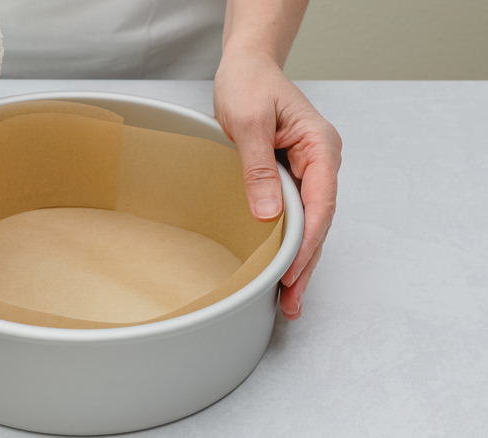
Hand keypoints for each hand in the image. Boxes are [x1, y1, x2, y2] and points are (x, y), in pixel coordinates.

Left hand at [214, 47, 341, 320]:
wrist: (247, 66)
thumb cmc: (249, 84)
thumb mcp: (248, 121)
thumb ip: (258, 168)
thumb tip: (269, 214)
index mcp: (319, 147)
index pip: (321, 204)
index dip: (308, 243)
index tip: (292, 273)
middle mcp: (321, 161)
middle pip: (319, 221)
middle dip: (306, 263)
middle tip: (290, 301)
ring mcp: (309, 170)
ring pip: (309, 223)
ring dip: (299, 259)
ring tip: (287, 298)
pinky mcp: (292, 175)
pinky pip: (295, 213)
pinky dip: (289, 241)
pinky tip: (281, 265)